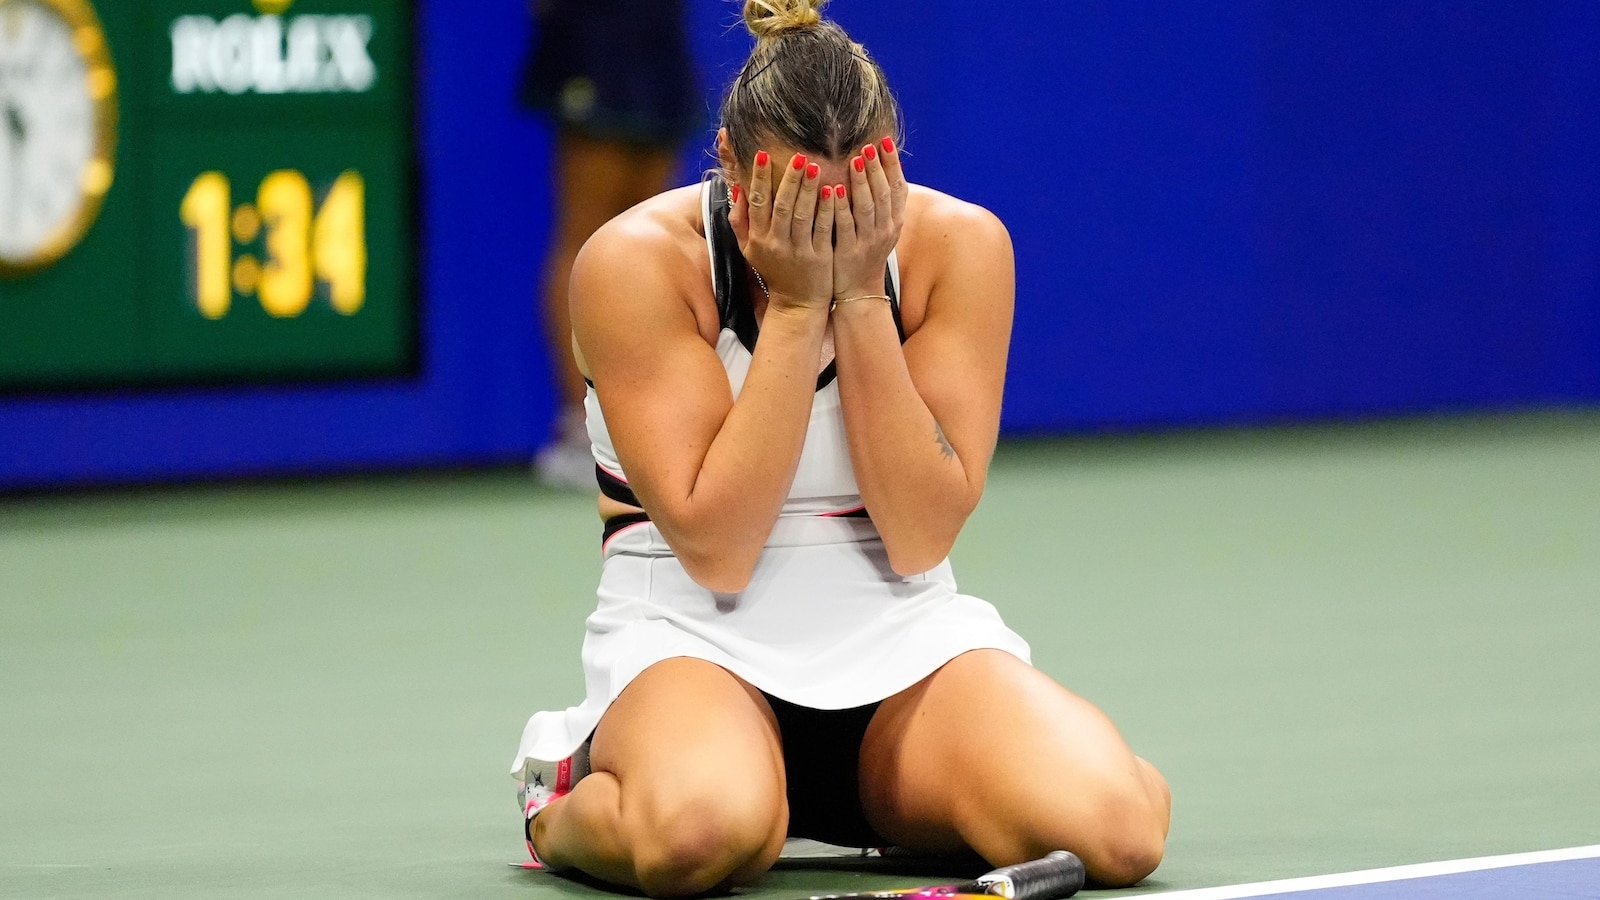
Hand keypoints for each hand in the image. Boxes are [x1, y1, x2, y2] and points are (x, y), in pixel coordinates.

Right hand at [729, 150, 835, 312]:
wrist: (796, 303)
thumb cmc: (774, 269)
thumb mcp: (748, 248)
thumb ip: (740, 220)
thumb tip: (737, 187)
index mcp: (757, 238)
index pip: (757, 202)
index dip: (760, 178)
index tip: (764, 154)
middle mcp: (775, 244)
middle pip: (782, 206)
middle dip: (789, 179)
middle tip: (798, 156)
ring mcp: (798, 251)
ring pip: (803, 215)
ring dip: (809, 189)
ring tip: (815, 166)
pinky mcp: (818, 258)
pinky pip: (823, 229)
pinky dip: (827, 209)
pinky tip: (833, 190)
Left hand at [833, 137, 905, 302]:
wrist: (858, 291)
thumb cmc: (865, 251)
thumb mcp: (881, 227)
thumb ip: (883, 200)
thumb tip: (884, 165)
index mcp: (894, 221)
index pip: (898, 188)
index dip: (892, 164)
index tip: (884, 141)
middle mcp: (885, 230)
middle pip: (884, 194)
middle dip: (877, 168)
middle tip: (867, 146)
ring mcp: (868, 242)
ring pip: (867, 208)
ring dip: (861, 183)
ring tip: (855, 161)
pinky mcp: (848, 252)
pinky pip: (845, 226)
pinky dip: (840, 208)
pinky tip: (834, 190)